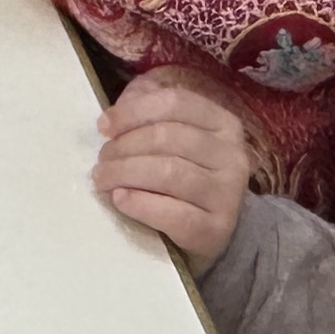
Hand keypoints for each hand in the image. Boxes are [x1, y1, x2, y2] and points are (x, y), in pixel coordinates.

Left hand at [91, 68, 261, 271]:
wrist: (211, 230)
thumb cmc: (183, 175)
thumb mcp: (173, 137)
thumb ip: (147, 112)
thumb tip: (117, 111)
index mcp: (223, 124)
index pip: (175, 103)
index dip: (133, 111)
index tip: (103, 126)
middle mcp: (232, 156)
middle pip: (167, 137)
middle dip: (124, 146)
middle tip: (101, 159)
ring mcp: (228, 194)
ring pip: (169, 172)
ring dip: (124, 173)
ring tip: (102, 179)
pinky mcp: (216, 230)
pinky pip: (174, 214)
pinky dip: (140, 204)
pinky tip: (120, 199)